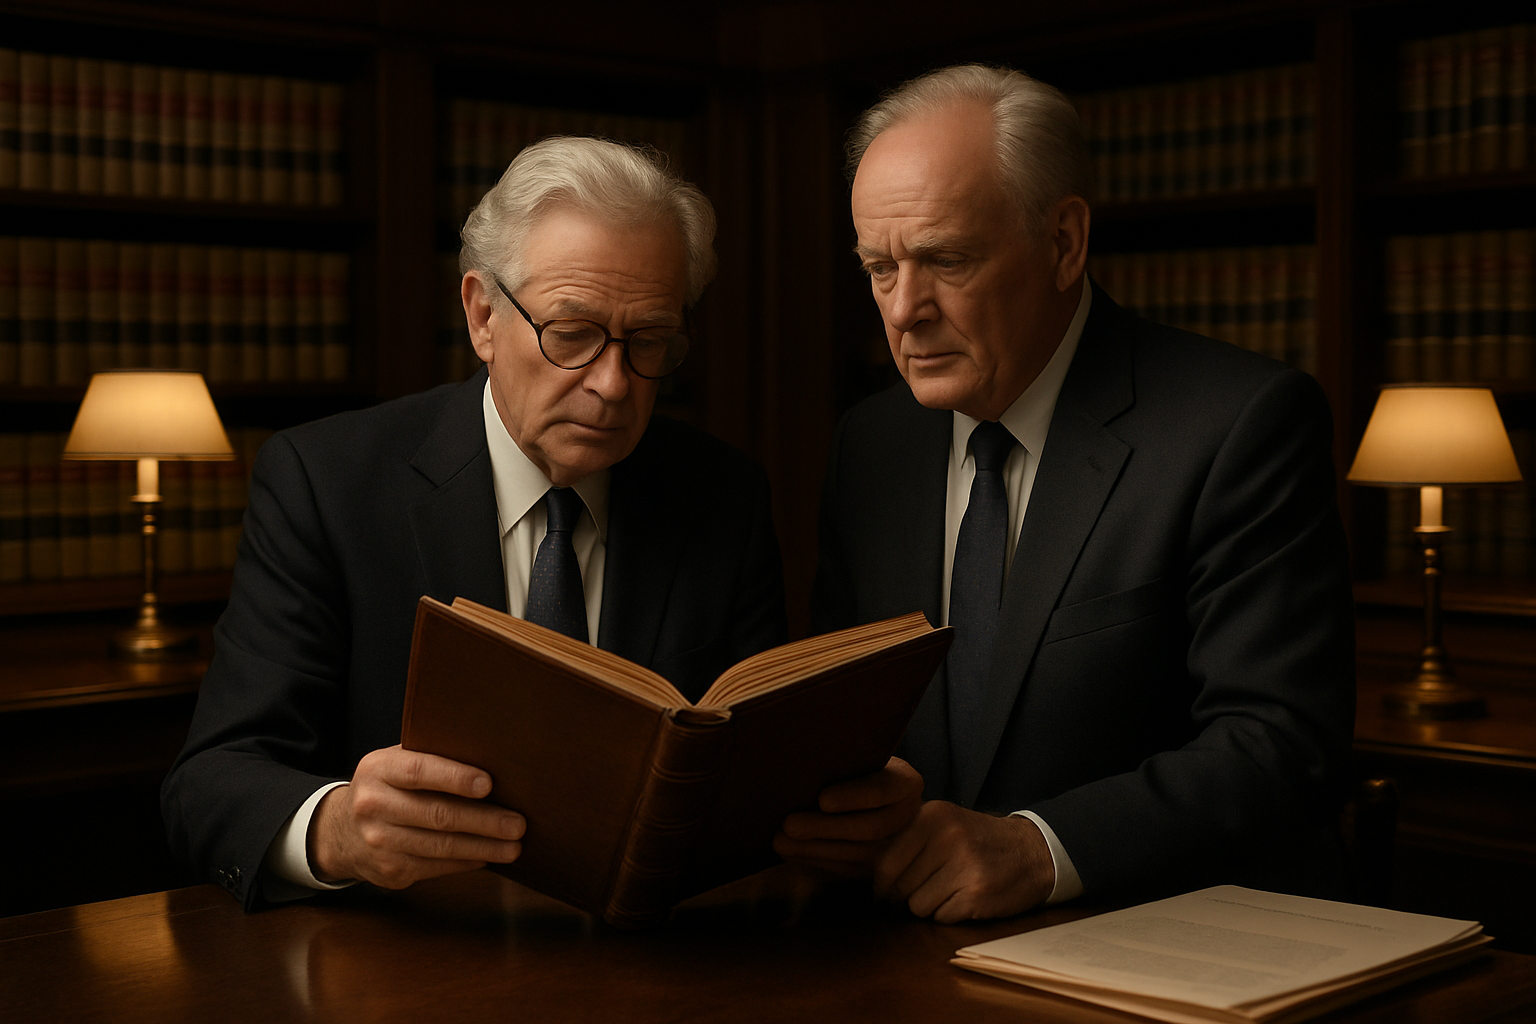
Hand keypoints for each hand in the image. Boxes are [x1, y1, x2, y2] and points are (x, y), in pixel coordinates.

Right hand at [309, 745, 524, 888]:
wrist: (340, 831)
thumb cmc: (386, 788)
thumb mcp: (395, 764)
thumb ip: (430, 759)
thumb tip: (491, 759)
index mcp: (378, 770)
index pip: (418, 772)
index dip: (454, 778)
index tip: (488, 784)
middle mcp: (374, 806)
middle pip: (437, 815)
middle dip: (484, 821)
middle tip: (518, 823)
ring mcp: (380, 842)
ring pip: (441, 847)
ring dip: (483, 848)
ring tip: (514, 846)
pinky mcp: (390, 871)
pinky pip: (437, 867)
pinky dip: (467, 862)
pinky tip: (488, 856)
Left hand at [772, 757, 923, 874]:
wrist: (868, 794)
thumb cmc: (855, 766)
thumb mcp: (857, 757)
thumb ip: (842, 761)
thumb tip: (805, 766)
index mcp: (907, 783)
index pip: (882, 789)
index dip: (853, 796)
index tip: (822, 799)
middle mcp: (907, 817)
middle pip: (869, 827)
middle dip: (826, 828)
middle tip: (789, 824)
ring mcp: (896, 846)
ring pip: (857, 854)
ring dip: (814, 849)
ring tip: (780, 840)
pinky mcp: (876, 867)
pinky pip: (847, 869)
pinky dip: (816, 861)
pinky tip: (790, 852)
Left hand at [873, 801, 1053, 922]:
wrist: (1033, 851)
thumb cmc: (979, 842)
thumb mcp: (944, 824)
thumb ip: (908, 842)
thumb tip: (871, 882)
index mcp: (931, 817)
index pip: (885, 863)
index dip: (882, 886)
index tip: (886, 894)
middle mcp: (946, 837)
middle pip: (900, 888)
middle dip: (906, 898)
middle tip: (925, 893)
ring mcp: (963, 865)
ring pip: (918, 906)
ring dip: (929, 907)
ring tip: (949, 891)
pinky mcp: (977, 892)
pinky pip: (941, 917)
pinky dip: (949, 915)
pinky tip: (965, 899)